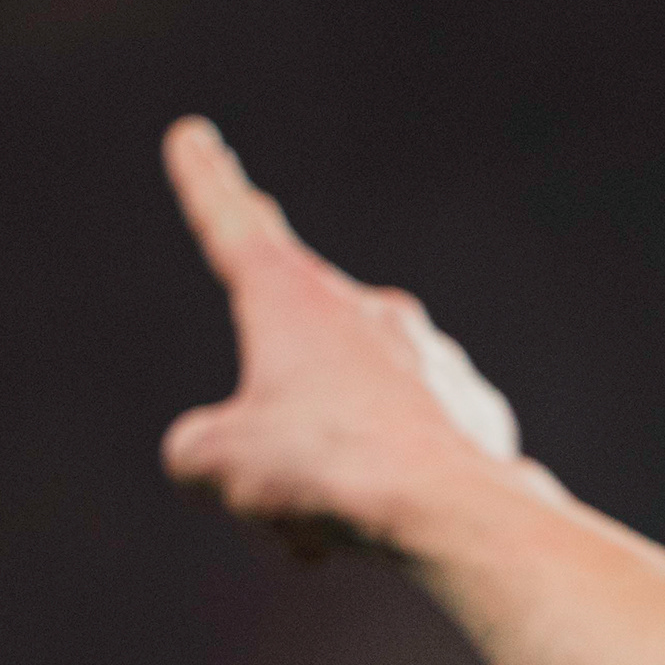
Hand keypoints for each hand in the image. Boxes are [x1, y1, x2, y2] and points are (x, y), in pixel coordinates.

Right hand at [158, 117, 523, 560]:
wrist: (450, 511)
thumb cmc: (326, 471)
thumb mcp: (216, 465)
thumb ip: (197, 450)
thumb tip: (220, 457)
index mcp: (291, 296)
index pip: (233, 225)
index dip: (206, 184)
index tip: (193, 136)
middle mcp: (364, 309)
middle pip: (289, 360)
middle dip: (272, 429)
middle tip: (274, 492)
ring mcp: (427, 353)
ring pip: (347, 413)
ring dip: (324, 470)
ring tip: (325, 528)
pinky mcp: (471, 405)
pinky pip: (408, 443)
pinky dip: (385, 483)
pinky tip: (390, 522)